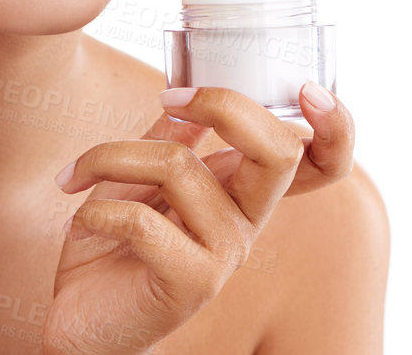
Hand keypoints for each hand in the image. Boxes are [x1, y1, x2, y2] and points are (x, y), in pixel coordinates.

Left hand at [43, 85, 338, 354]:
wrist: (82, 321)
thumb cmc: (110, 244)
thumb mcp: (138, 177)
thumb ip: (168, 138)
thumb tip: (190, 95)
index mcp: (241, 191)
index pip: (320, 164)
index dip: (335, 128)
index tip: (309, 90)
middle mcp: (246, 221)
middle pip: (277, 151)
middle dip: (226, 105)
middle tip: (168, 98)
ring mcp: (225, 254)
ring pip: (178, 164)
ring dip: (111, 157)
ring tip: (76, 177)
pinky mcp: (192, 284)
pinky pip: (142, 219)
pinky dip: (96, 209)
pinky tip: (79, 222)